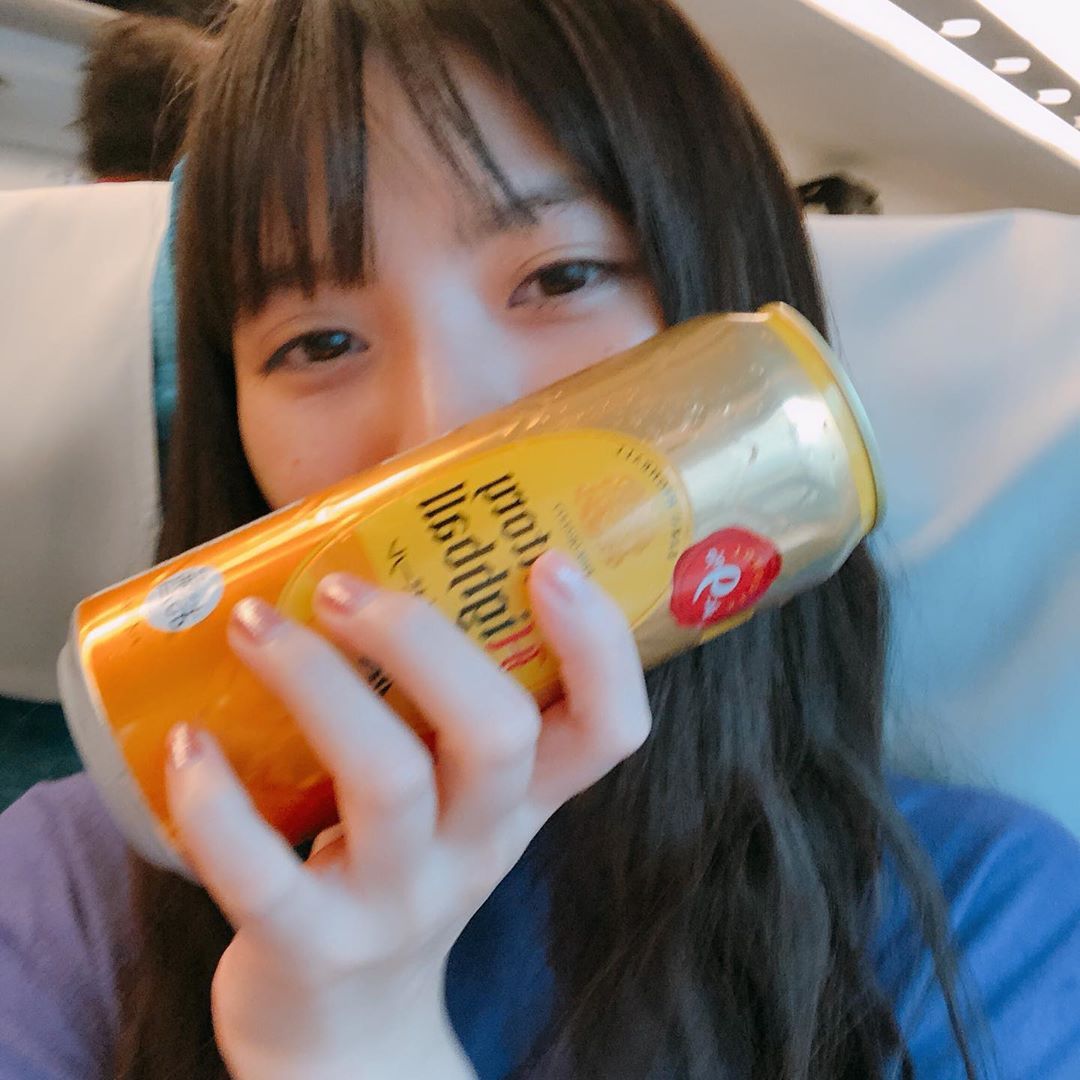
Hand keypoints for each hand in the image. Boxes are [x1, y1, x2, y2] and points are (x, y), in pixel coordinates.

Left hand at [164, 550, 651, 1079]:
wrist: (345, 1025)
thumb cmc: (396, 863)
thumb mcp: (445, 792)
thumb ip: (431, 695)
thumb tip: (369, 540)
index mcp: (521, 796)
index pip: (609, 727)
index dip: (598, 646)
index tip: (549, 561)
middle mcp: (478, 844)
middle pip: (497, 735)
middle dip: (424, 640)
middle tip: (344, 586)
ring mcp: (401, 900)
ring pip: (388, 780)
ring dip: (316, 683)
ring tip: (253, 625)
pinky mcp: (313, 945)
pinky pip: (265, 874)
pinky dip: (218, 800)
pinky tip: (186, 741)